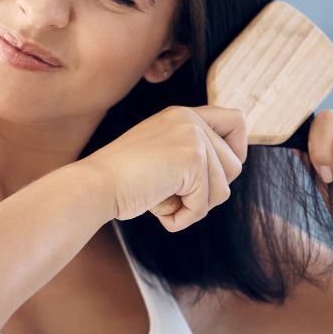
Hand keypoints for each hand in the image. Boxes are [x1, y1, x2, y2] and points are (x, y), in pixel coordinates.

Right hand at [79, 105, 247, 232]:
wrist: (95, 184)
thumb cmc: (120, 179)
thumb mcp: (159, 154)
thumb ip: (188, 153)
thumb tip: (229, 169)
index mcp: (183, 115)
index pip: (236, 120)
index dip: (236, 149)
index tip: (216, 172)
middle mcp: (191, 120)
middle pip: (235, 165)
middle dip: (210, 191)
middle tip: (176, 194)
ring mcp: (193, 138)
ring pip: (223, 189)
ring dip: (194, 207)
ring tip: (163, 199)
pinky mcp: (192, 160)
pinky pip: (203, 205)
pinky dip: (182, 218)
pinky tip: (160, 210)